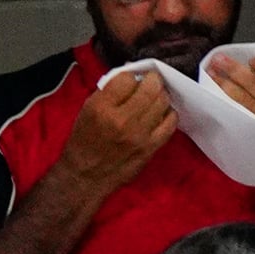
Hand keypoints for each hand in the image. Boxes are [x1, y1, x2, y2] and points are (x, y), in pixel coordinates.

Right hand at [59, 70, 178, 192]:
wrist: (87, 175)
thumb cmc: (84, 141)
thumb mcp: (88, 109)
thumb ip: (110, 92)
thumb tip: (133, 79)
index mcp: (103, 107)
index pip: (128, 78)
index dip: (131, 76)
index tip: (131, 82)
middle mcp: (123, 120)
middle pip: (150, 88)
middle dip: (152, 81)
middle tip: (150, 83)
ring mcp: (140, 135)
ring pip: (163, 103)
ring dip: (161, 96)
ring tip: (155, 99)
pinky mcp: (151, 148)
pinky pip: (170, 124)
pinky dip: (169, 115)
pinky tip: (162, 114)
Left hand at [207, 54, 254, 153]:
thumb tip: (250, 66)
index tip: (250, 61)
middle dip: (234, 68)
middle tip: (219, 60)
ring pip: (241, 97)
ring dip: (223, 83)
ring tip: (212, 73)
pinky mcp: (253, 136)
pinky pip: (234, 114)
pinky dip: (222, 102)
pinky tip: (214, 95)